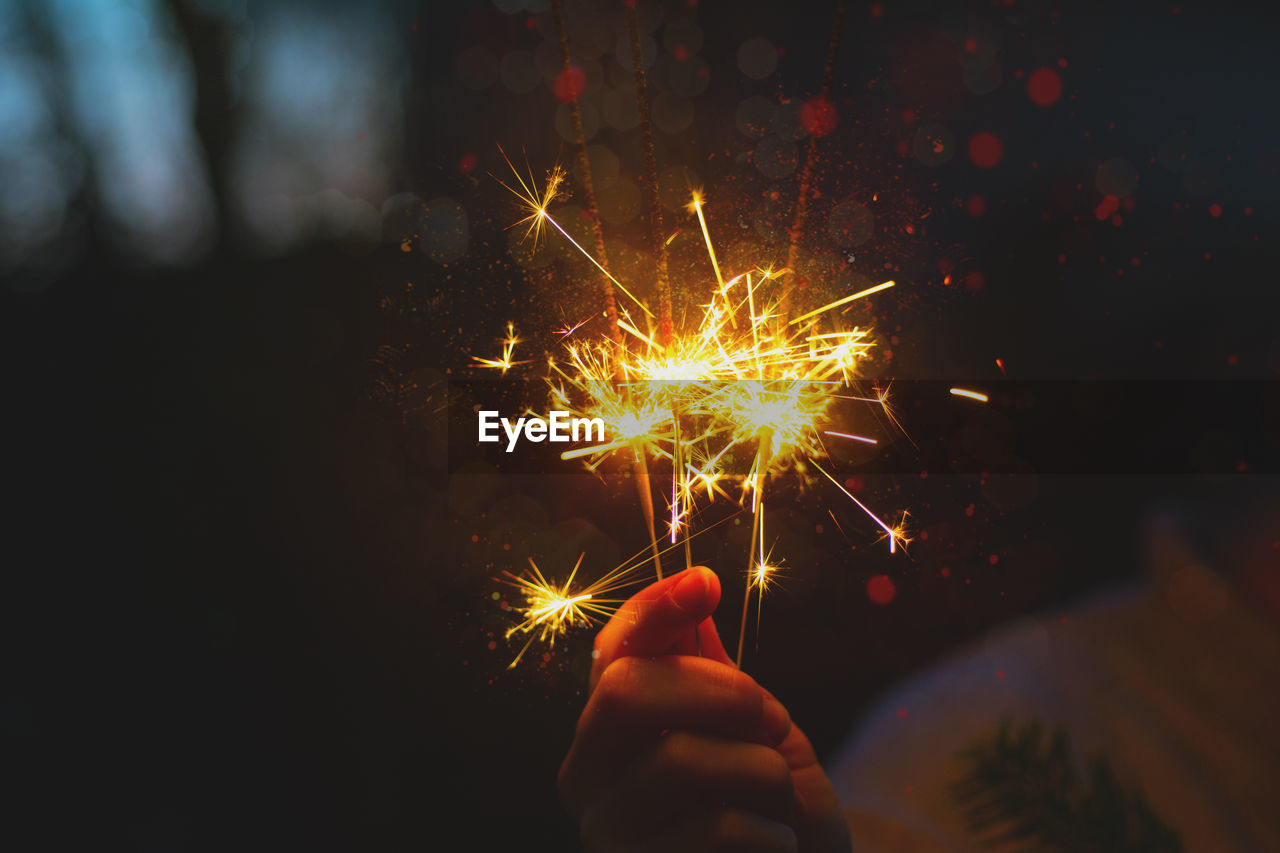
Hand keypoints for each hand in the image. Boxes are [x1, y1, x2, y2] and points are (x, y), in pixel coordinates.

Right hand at [558, 567, 851, 851]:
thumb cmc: (765, 809)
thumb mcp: (747, 732)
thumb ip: (710, 671)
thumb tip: (694, 586)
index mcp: (605, 729)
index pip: (610, 652)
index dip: (652, 608)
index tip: (705, 583)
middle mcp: (585, 778)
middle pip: (625, 693)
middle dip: (721, 691)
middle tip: (774, 718)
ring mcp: (606, 834)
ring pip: (679, 759)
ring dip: (761, 769)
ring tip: (781, 796)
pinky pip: (716, 828)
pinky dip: (771, 830)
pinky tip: (777, 843)